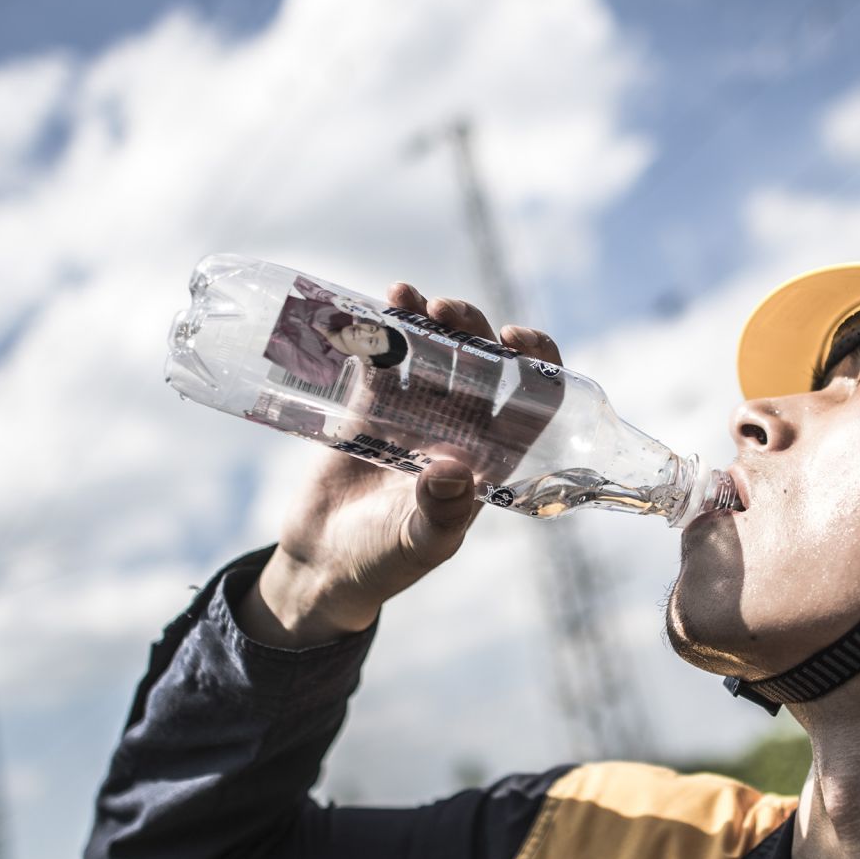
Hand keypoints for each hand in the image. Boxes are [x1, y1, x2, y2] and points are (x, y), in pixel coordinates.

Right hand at [238, 284, 563, 648]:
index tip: (516, 338)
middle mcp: (461, 429)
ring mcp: (417, 413)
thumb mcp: (420, 543)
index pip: (534, 403)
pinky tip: (379, 304)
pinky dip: (383, 329)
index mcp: (491, 459)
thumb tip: (454, 470)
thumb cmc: (385, 561)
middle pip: (484, 364)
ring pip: (437, 352)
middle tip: (446, 311)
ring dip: (430, 320)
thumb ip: (442, 513)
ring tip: (409, 297)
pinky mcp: (373, 406)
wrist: (322, 561)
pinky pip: (384, 358)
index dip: (537, 364)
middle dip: (473, 329)